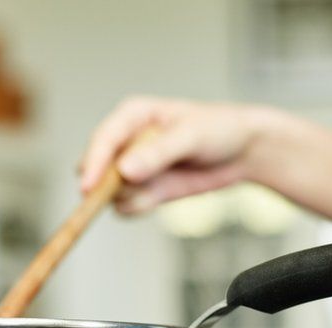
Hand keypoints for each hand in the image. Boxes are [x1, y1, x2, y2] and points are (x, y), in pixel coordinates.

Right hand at [80, 97, 266, 214]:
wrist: (243, 151)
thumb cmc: (218, 129)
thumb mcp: (191, 136)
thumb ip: (158, 153)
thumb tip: (124, 171)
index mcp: (132, 116)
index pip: (103, 139)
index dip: (94, 163)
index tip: (88, 187)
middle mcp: (126, 142)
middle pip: (97, 169)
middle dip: (108, 185)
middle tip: (133, 191)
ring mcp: (133, 168)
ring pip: (111, 192)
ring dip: (130, 197)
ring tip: (160, 187)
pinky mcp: (144, 189)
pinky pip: (127, 206)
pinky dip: (140, 207)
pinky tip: (162, 197)